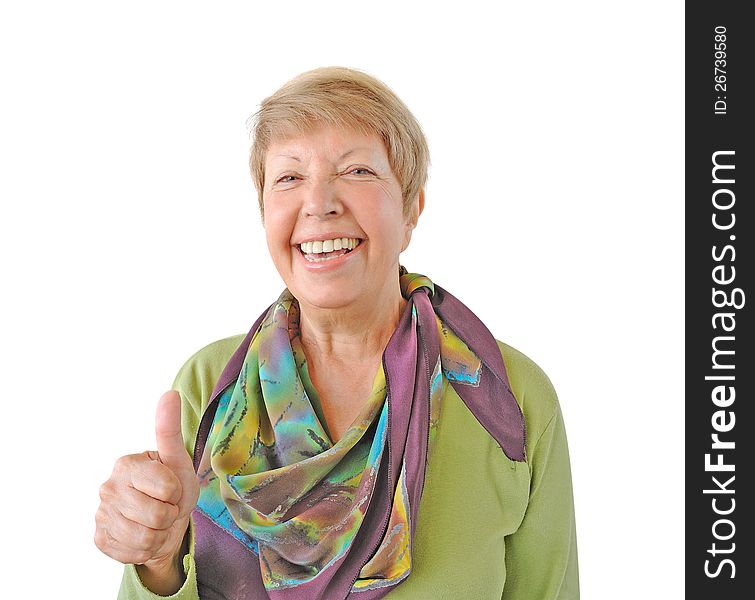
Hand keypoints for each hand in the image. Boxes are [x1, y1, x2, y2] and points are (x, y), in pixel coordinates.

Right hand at [95, 391, 199, 593]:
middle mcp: (108, 487)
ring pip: (146, 537)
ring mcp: (101, 514)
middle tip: (165, 507)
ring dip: (160, 534)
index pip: (167, 488)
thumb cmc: (172, 487)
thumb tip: (170, 393)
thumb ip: (170, 429)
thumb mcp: (178, 460)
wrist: (163, 523)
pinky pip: (133, 553)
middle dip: (170, 515)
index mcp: (127, 464)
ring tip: (156, 522)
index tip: (172, 488)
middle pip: (157, 515)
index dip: (178, 493)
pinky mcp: (100, 539)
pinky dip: (146, 549)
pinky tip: (142, 536)